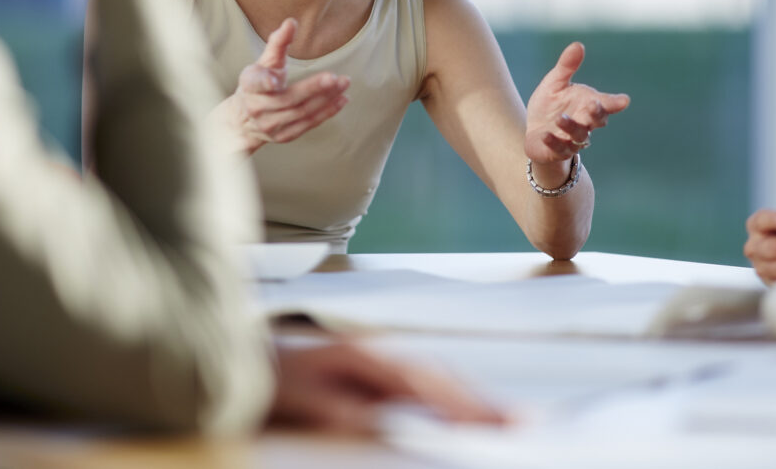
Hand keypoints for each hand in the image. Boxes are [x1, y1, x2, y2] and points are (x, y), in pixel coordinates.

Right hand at [225, 19, 349, 154]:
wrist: (241, 121)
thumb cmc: (256, 85)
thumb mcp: (263, 62)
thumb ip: (278, 43)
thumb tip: (291, 22)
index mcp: (249, 86)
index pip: (255, 83)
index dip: (264, 82)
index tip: (274, 81)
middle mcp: (257, 108)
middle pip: (287, 99)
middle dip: (311, 88)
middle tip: (333, 77)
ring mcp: (270, 125)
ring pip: (302, 112)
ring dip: (326, 98)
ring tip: (344, 83)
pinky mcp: (284, 136)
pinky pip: (308, 124)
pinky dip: (327, 112)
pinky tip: (342, 99)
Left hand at [269, 342, 507, 433]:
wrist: (253, 361)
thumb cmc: (277, 380)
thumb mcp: (303, 398)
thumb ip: (340, 410)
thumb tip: (381, 423)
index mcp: (365, 356)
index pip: (424, 382)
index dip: (461, 403)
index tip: (492, 422)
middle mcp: (380, 353)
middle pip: (440, 377)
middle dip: (480, 401)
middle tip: (522, 422)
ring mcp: (382, 361)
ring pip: (437, 378)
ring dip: (471, 398)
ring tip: (507, 419)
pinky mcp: (379, 374)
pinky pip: (424, 385)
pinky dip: (451, 398)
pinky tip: (466, 413)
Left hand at [524, 42, 629, 167]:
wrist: (534, 131)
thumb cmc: (550, 105)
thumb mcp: (556, 83)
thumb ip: (567, 66)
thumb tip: (578, 44)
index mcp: (587, 104)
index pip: (605, 104)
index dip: (614, 103)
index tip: (623, 101)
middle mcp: (585, 123)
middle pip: (597, 120)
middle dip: (596, 114)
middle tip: (593, 105)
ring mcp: (572, 139)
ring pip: (579, 135)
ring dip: (571, 127)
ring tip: (560, 118)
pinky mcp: (557, 150)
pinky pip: (559, 148)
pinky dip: (553, 142)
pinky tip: (546, 134)